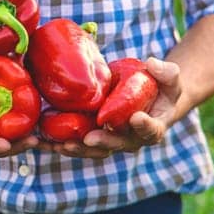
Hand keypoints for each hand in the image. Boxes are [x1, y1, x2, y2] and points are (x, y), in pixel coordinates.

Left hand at [46, 58, 182, 157]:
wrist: (145, 98)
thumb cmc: (159, 87)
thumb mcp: (168, 78)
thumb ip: (166, 72)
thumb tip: (153, 63)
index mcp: (153, 126)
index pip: (152, 130)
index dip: (144, 126)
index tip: (136, 118)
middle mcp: (132, 139)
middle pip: (118, 144)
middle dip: (104, 142)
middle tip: (90, 138)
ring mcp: (111, 140)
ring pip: (96, 149)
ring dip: (79, 149)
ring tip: (63, 145)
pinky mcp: (93, 136)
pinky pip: (77, 144)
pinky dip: (61, 145)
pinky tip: (44, 143)